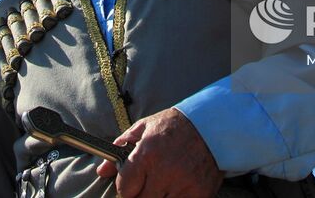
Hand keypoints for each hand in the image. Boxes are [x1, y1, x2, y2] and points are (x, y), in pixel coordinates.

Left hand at [95, 107, 223, 197]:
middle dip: (140, 195)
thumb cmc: (174, 125)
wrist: (212, 124)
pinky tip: (176, 188)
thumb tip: (102, 170)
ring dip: (157, 197)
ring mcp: (183, 185)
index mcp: (147, 154)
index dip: (125, 187)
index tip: (131, 183)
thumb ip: (121, 148)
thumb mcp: (145, 128)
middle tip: (146, 185)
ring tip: (162, 184)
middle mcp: (164, 171)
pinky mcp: (199, 194)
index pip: (125, 189)